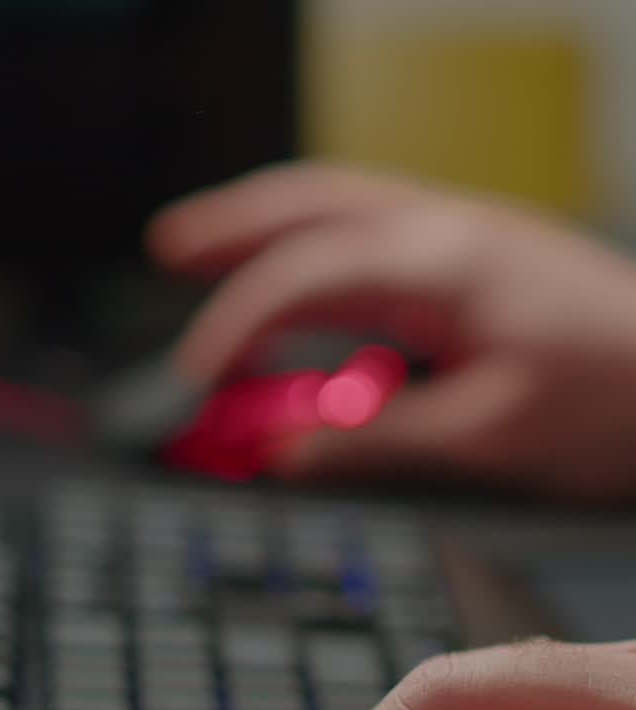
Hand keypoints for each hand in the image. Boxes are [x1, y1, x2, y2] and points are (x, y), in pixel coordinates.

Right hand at [146, 163, 635, 499]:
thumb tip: (290, 455)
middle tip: (168, 251)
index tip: (196, 375)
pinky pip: (376, 240)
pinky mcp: (478, 262)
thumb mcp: (487, 436)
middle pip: (315, 204)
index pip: (309, 272)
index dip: (237, 320)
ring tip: (210, 251)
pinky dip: (321, 258)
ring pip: (343, 209)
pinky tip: (307, 290)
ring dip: (271, 228)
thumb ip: (376, 442)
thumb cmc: (614, 400)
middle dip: (233, 226)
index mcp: (444, 262)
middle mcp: (449, 231)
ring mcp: (465, 238)